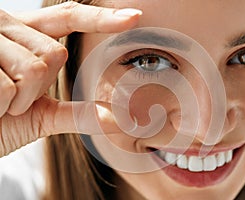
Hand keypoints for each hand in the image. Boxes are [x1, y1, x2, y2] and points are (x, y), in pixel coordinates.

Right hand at [0, 2, 140, 156]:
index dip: (101, 19)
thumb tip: (115, 118)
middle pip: (54, 54)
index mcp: (26, 38)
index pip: (67, 17)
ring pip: (34, 69)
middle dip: (38, 88)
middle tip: (13, 100)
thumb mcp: (39, 115)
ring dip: (20, 99)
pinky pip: (9, 87)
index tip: (134, 18)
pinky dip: (3, 106)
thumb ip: (75, 114)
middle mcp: (7, 28)